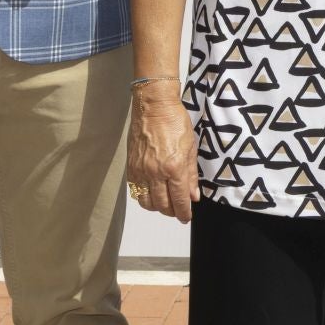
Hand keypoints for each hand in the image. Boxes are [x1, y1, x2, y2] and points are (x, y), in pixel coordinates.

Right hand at [127, 84, 199, 222]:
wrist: (153, 107)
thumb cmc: (176, 123)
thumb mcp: (190, 147)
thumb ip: (191, 175)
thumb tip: (193, 196)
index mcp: (174, 167)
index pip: (179, 200)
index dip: (183, 212)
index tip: (186, 217)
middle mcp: (155, 173)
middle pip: (162, 205)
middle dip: (172, 212)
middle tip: (178, 210)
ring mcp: (141, 171)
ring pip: (147, 202)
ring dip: (157, 207)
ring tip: (166, 204)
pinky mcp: (131, 168)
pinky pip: (136, 191)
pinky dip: (145, 197)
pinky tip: (153, 193)